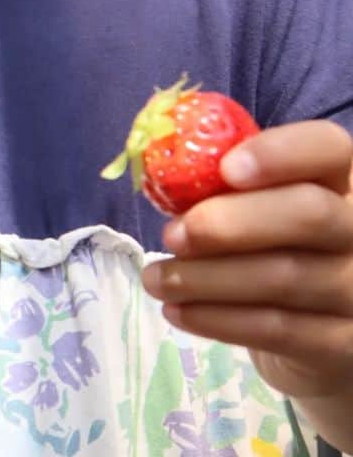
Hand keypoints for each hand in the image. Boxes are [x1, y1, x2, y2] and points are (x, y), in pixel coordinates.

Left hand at [142, 120, 352, 400]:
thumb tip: (165, 174)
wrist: (310, 325)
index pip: (328, 147)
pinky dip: (218, 319)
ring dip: (206, 278)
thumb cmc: (268, 240)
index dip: (280, 153)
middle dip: (230, 223)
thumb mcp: (251, 201)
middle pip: (310, 214)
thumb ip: (222, 182)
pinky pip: (278, 329)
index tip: (226, 169)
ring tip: (156, 279)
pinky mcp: (343, 343)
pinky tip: (178, 311)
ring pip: (285, 277)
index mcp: (339, 176)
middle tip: (172, 235)